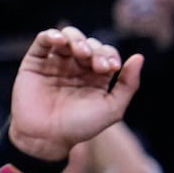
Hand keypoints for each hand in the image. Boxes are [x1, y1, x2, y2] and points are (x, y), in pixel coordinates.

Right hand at [3, 27, 141, 161]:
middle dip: (95, 49)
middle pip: (88, 43)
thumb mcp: (112, 109)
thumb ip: (128, 84)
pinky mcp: (34, 63)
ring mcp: (54, 64)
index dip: (109, 55)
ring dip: (76, 39)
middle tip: (94, 63)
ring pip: (67, 37)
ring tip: (80, 51)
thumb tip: (138, 57)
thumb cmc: (80, 127)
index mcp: (94, 77)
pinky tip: (60, 40)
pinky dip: (52, 35)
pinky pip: (43, 41)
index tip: (110, 68)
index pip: (105, 53)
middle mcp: (75, 68)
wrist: (46, 137)